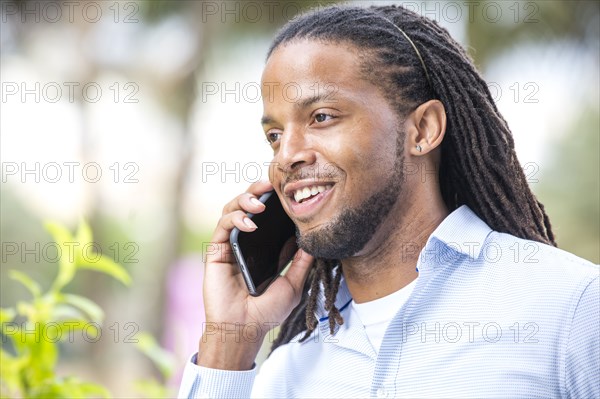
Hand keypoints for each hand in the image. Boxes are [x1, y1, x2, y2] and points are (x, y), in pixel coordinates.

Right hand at [198, 180, 313, 369]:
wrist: (244, 328)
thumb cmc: (267, 310)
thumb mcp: (293, 284)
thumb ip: (302, 263)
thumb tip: (315, 243)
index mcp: (263, 248)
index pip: (268, 216)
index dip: (275, 201)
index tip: (288, 190)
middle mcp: (245, 242)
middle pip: (247, 206)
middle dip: (257, 191)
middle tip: (270, 185)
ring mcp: (230, 245)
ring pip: (232, 209)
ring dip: (245, 200)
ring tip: (259, 203)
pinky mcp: (216, 251)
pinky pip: (222, 226)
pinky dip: (235, 219)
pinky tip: (249, 223)